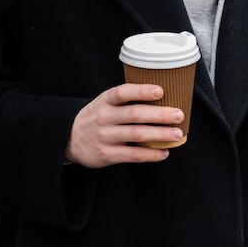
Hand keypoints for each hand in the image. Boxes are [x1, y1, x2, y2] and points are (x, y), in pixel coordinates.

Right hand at [65, 83, 184, 167]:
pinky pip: (133, 156)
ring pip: (137, 135)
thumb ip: (125, 99)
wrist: (69, 138)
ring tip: (177, 134)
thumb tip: (160, 95)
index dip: (141, 91)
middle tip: (178, 114)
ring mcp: (105, 137)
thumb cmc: (96, 116)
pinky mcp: (107, 155)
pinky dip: (151, 154)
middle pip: (135, 114)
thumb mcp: (104, 102)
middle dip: (159, 114)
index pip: (123, 92)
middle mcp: (104, 117)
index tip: (160, 91)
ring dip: (160, 134)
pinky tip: (164, 152)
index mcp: (105, 100)